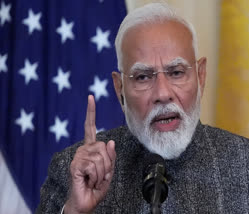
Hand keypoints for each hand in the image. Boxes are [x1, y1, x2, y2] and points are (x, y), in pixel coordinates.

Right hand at [64, 95, 115, 213]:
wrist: (86, 202)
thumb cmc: (96, 186)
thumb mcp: (109, 170)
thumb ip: (110, 156)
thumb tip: (109, 141)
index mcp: (91, 148)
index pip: (90, 127)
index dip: (91, 112)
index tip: (90, 97)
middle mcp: (83, 149)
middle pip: (104, 147)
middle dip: (108, 164)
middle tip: (100, 175)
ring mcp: (78, 156)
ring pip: (101, 157)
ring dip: (102, 172)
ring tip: (94, 179)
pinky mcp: (75, 165)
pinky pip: (94, 165)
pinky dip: (96, 176)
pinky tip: (88, 180)